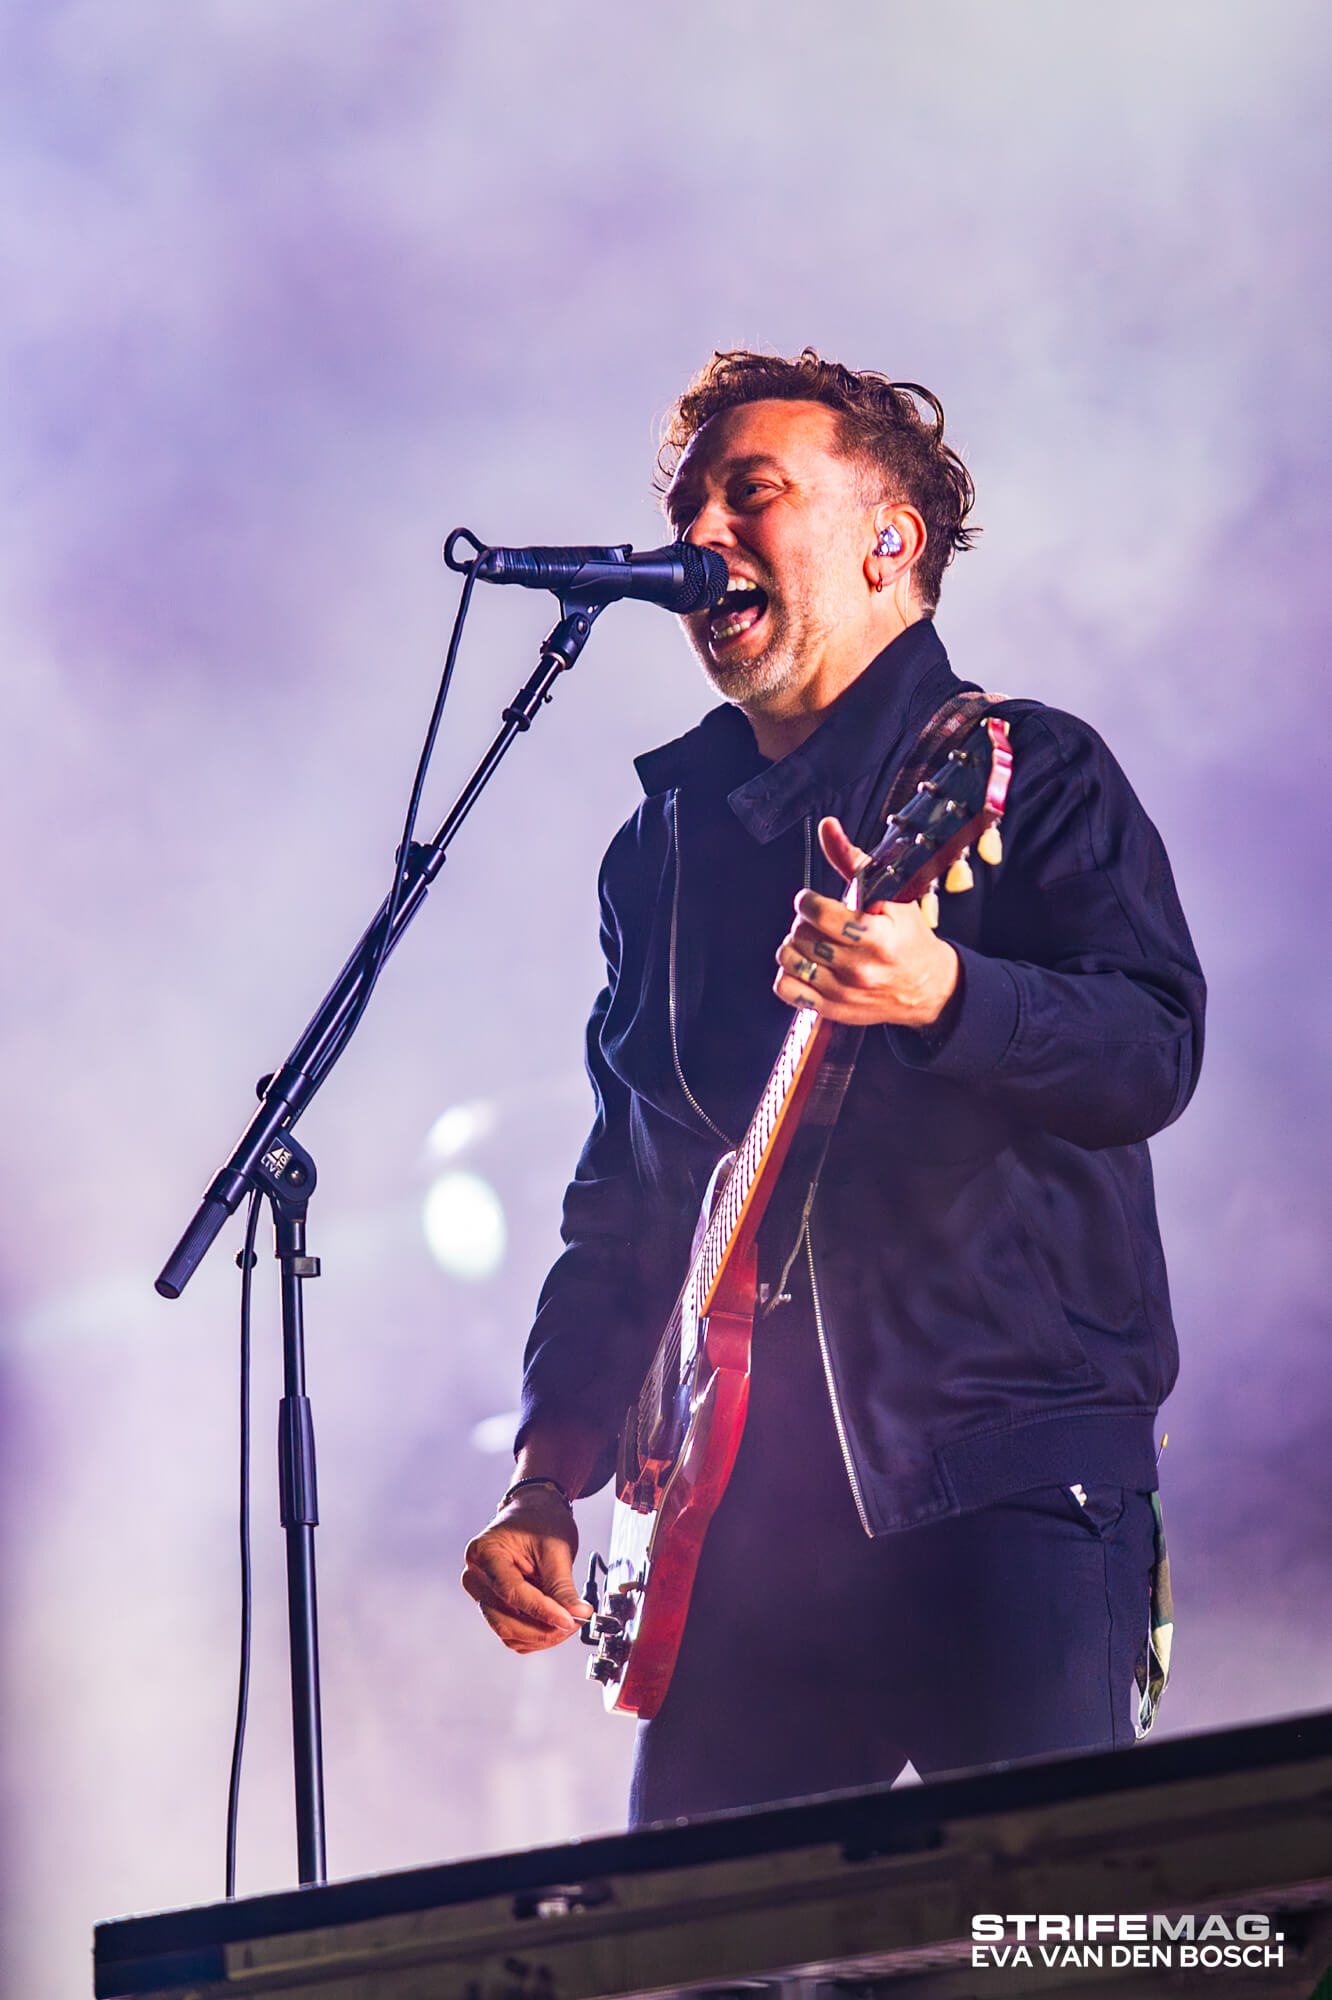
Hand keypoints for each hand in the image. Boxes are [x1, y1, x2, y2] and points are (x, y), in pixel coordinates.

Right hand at [461, 1487, 592, 1654]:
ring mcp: (480, 1594)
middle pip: (505, 1620)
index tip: (569, 1620)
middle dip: (543, 1628)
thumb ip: (563, 1587)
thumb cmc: (540, 1521)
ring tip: (569, 1619)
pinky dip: (535, 1635)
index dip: (543, 1611)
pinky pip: (512, 1634)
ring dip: (541, 1635)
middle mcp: (475, 1576)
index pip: (511, 1592)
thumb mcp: (555, 1549)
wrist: (534, 1512)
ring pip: (509, 1633)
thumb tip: (578, 1616)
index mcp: (484, 1553)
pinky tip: (555, 1622)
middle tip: (575, 1622)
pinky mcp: (492, 1607)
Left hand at [773, 816, 958, 1027]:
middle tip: (817, 920)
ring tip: (812, 940)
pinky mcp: (832, 1010)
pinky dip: (788, 973)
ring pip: (789, 960)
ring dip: (793, 944)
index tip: (812, 900)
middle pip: (801, 935)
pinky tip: (805, 963)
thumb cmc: (908, 937)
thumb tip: (827, 826)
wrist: (927, 988)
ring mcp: (843, 993)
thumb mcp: (892, 895)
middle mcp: (859, 969)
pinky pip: (787, 989)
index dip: (808, 901)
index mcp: (877, 938)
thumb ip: (854, 860)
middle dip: (803, 921)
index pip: (820, 914)